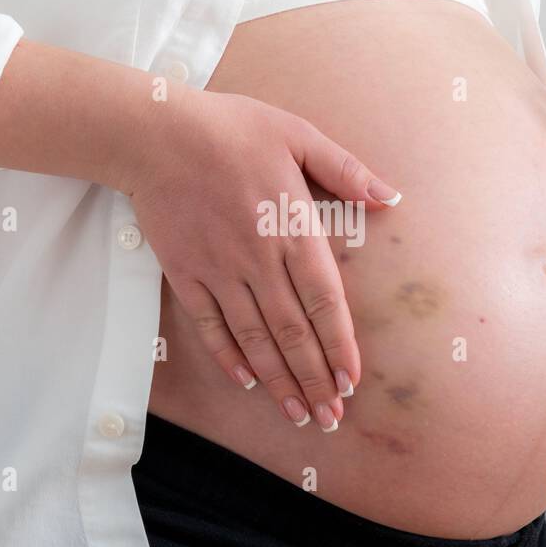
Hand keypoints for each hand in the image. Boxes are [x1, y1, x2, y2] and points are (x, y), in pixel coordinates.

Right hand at [122, 85, 400, 430]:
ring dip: (278, 380)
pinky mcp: (186, 273)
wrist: (156, 134)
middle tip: (330, 418)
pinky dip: (229, 356)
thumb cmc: (231, 128)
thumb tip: (390, 196)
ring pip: (254, 338)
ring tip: (297, 413)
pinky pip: (210, 326)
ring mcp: (220, 271)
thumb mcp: (298, 135)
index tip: (352, 381)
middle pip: (292, 333)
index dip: (339, 346)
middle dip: (314, 380)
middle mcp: (259, 259)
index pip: (325, 302)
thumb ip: (346, 170)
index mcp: (292, 229)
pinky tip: (246, 381)